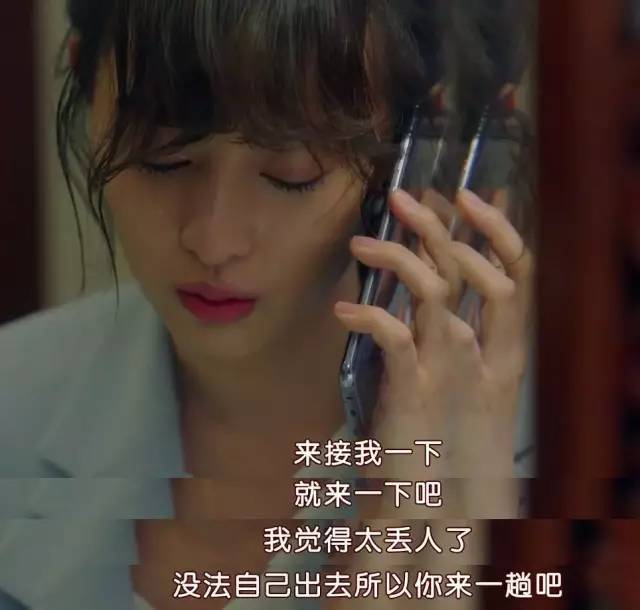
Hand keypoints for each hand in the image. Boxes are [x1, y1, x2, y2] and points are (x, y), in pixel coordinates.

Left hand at [334, 187, 532, 510]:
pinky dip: (370, 315)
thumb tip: (416, 293)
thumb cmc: (439, 439)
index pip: (514, 275)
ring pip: (437, 293)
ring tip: (360, 241)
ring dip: (399, 258)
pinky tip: (344, 308)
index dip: (497, 232)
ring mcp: (451, 371)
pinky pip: (397, 336)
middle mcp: (485, 355)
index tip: (465, 198)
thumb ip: (440, 336)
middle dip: (439, 227)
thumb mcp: (447, 382)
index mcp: (499, 352)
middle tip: (405, 196)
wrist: (436, 507)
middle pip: (472, 270)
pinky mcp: (416, 392)